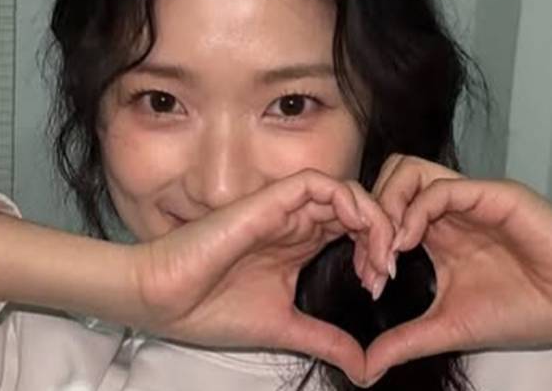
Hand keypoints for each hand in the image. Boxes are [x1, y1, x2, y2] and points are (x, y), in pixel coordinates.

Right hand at [131, 169, 393, 382]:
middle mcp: (294, 224)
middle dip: (382, 235)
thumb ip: (326, 340)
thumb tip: (364, 369)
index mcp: (297, 247)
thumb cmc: (212, 311)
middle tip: (386, 270)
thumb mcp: (285, 328)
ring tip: (379, 254)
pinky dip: (346, 199)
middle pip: (354, 210)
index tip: (379, 286)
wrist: (165, 301)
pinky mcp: (268, 202)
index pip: (351, 232)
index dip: (376, 251)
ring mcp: (282, 211)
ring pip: (343, 192)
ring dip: (372, 217)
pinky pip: (317, 183)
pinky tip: (358, 230)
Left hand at [361, 155, 551, 384]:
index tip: (367, 277)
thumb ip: (404, 341)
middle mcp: (446, 208)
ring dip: (388, 208)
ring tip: (389, 251)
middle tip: (373, 261)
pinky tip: (408, 246)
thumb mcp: (447, 327)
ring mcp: (466, 197)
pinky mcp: (490, 194)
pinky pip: (439, 188)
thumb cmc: (516, 313)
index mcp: (434, 229)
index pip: (383, 210)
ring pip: (406, 171)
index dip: (365, 238)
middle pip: (388, 180)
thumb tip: (364, 370)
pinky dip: (413, 213)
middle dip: (370, 217)